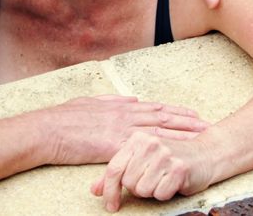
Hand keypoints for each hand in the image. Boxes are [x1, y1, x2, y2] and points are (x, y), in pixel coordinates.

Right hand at [39, 95, 208, 165]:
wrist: (46, 129)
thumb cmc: (62, 119)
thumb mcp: (89, 103)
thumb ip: (112, 102)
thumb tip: (131, 99)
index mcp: (119, 106)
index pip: (154, 108)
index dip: (175, 111)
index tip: (191, 113)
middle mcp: (124, 115)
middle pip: (163, 117)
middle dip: (187, 121)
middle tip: (207, 124)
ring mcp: (120, 129)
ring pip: (159, 130)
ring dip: (182, 133)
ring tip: (201, 135)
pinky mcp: (113, 145)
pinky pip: (143, 148)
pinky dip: (160, 149)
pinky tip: (174, 153)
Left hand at [90, 132, 215, 211]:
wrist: (206, 154)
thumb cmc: (170, 159)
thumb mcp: (141, 160)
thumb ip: (117, 174)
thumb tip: (95, 190)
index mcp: (137, 138)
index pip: (114, 169)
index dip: (109, 190)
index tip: (111, 205)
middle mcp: (149, 143)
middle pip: (128, 182)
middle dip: (138, 188)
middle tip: (152, 180)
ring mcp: (165, 154)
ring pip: (143, 190)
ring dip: (153, 191)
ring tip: (162, 180)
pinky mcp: (178, 167)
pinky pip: (160, 194)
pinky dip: (166, 193)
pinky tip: (173, 182)